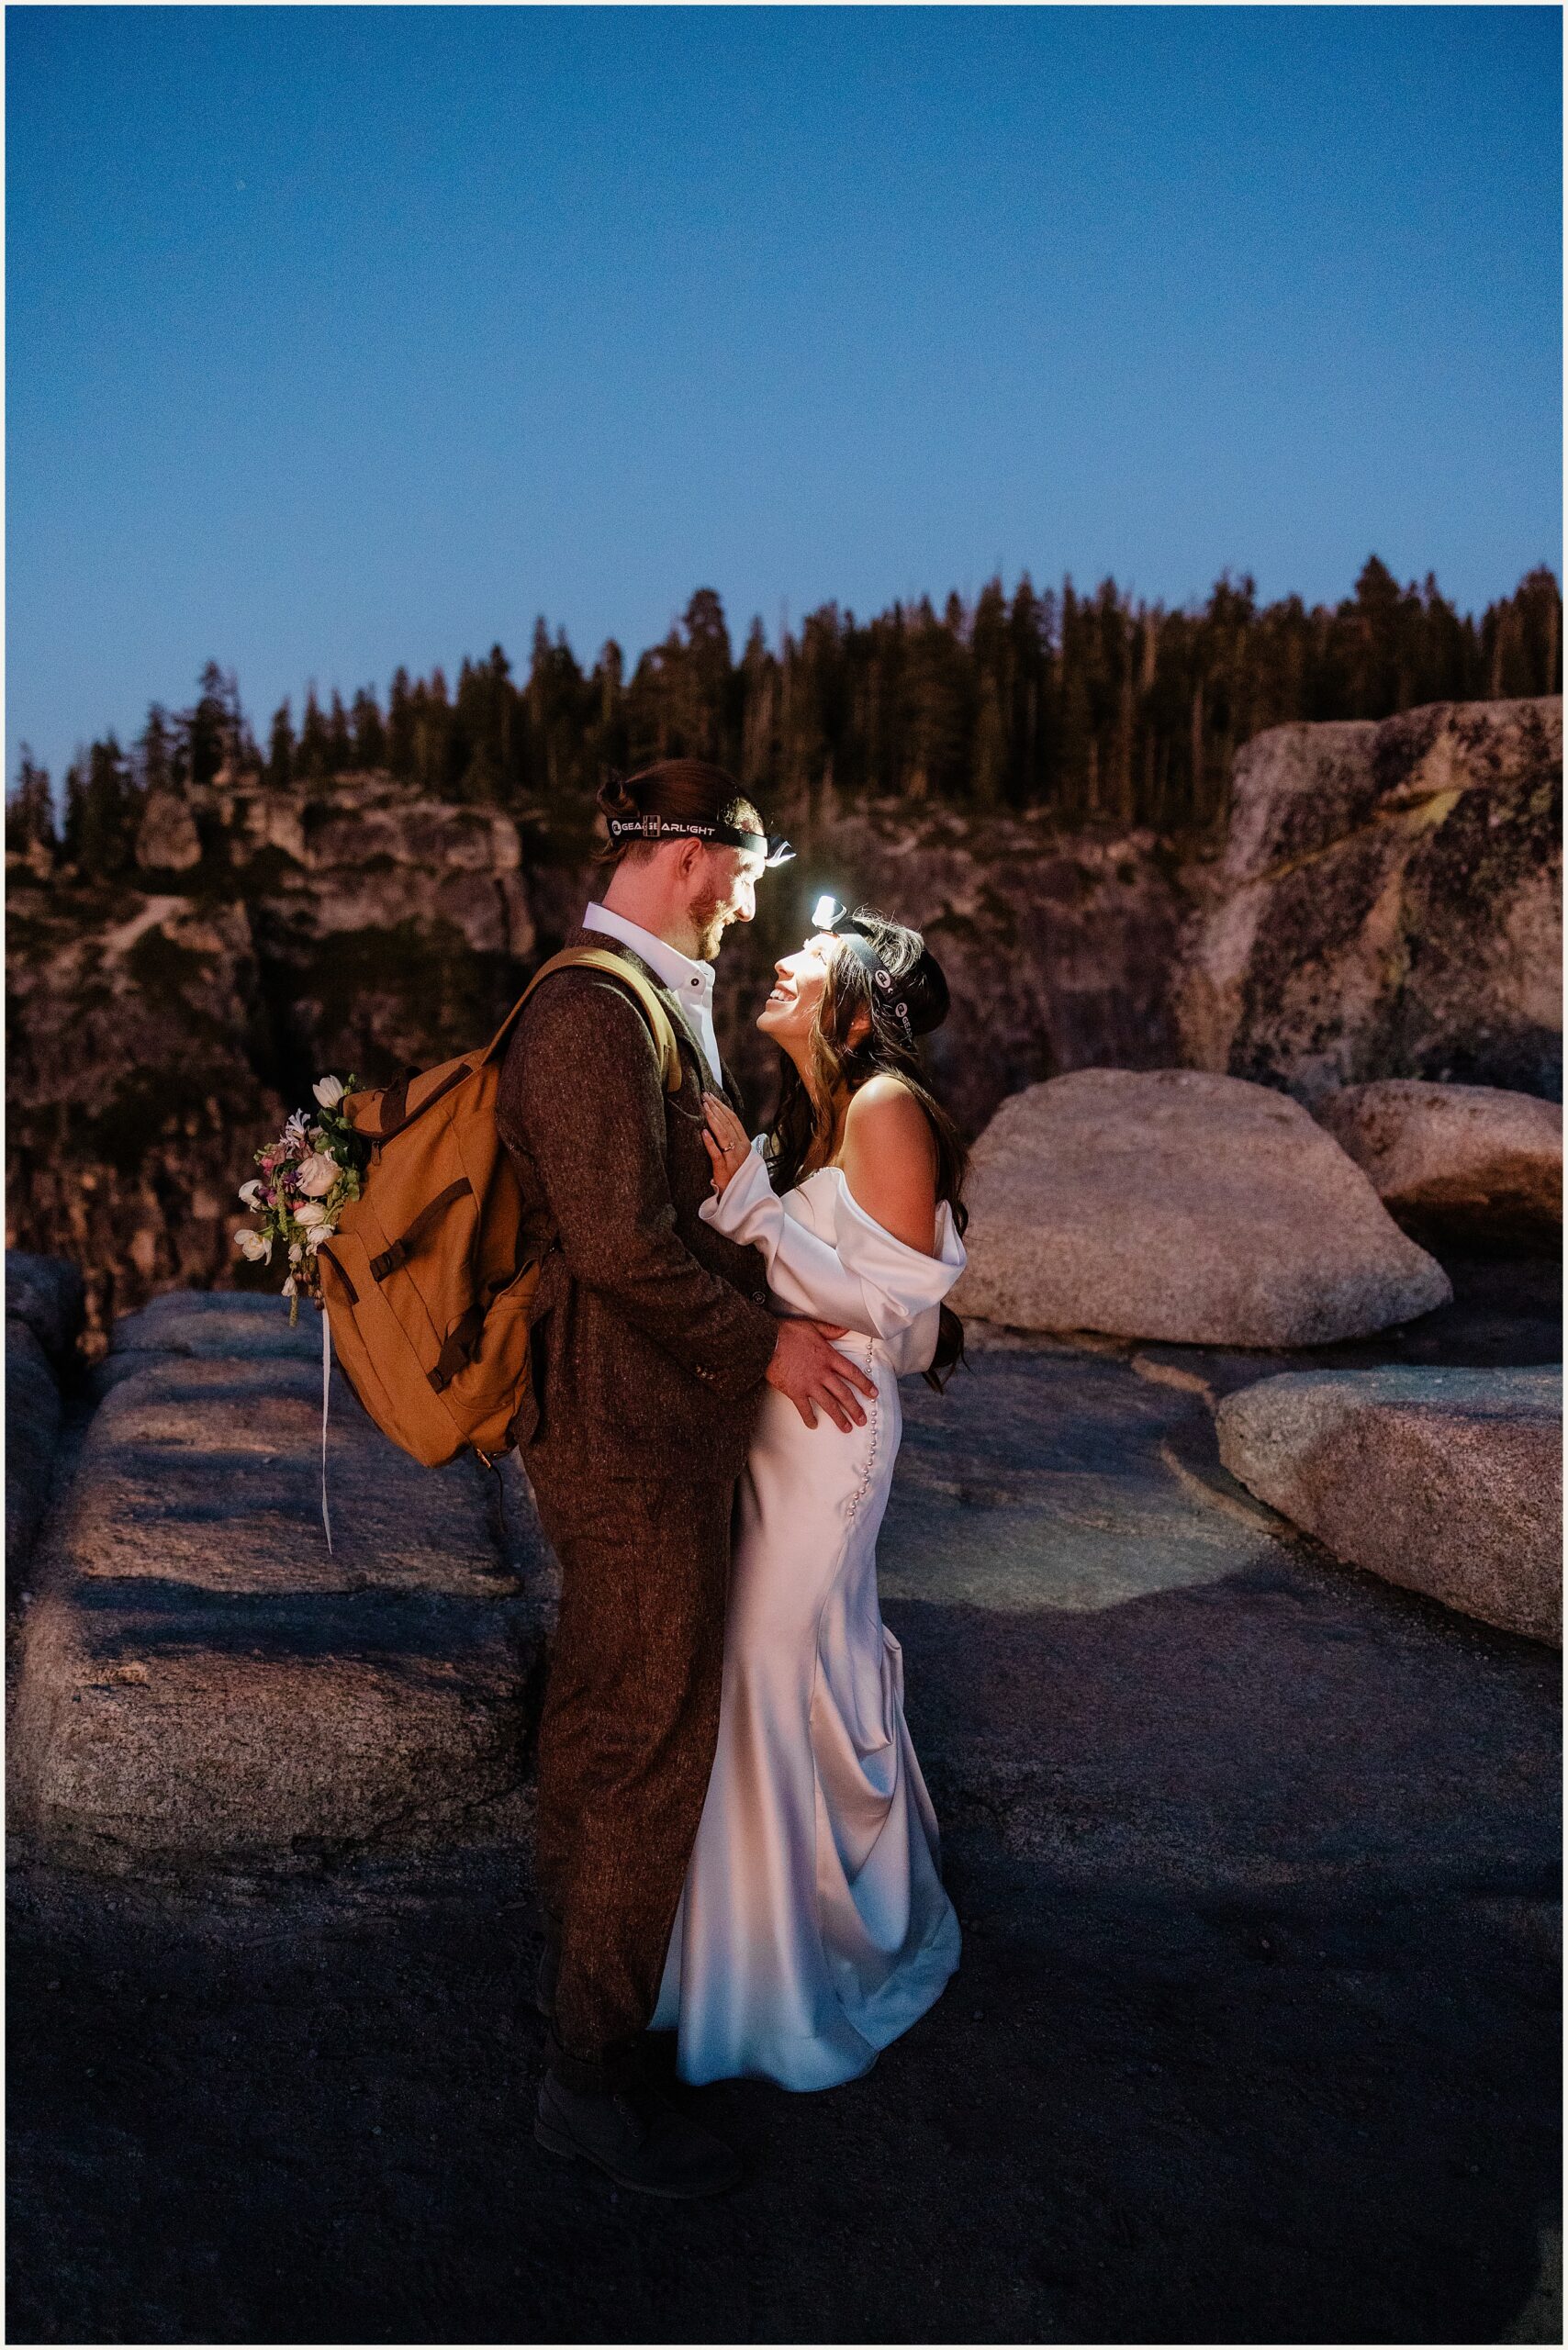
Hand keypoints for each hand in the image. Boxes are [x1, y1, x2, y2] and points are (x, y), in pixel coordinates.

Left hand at [701, 1091, 752, 1194]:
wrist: (744, 1200)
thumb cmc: (739, 1178)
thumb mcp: (739, 1157)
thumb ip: (733, 1142)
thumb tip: (721, 1126)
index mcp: (744, 1144)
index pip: (733, 1119)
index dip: (722, 1106)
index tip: (711, 1096)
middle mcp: (740, 1149)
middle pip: (727, 1123)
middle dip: (715, 1107)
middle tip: (704, 1096)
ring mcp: (733, 1159)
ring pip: (722, 1134)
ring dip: (712, 1119)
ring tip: (703, 1107)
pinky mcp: (723, 1170)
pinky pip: (716, 1154)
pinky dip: (710, 1142)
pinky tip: (703, 1132)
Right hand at [765, 1316, 877, 1432]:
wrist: (766, 1341)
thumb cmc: (787, 1332)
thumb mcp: (813, 1326)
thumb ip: (831, 1329)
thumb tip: (846, 1329)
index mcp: (829, 1357)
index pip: (852, 1373)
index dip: (865, 1384)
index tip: (874, 1394)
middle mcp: (822, 1373)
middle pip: (843, 1393)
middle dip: (855, 1408)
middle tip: (863, 1420)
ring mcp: (809, 1383)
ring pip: (828, 1404)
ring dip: (839, 1417)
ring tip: (847, 1428)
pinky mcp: (794, 1391)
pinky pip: (804, 1409)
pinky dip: (809, 1418)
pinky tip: (813, 1425)